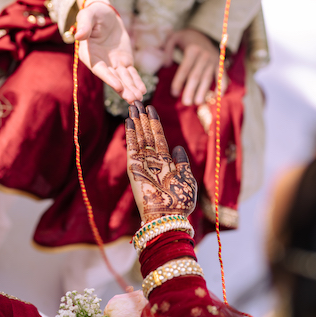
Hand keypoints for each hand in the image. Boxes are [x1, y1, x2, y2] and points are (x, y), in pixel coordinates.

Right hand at [75, 0, 145, 103]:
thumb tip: (78, 35)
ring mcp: (113, 64)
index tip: (118, 87)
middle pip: (113, 78)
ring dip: (131, 89)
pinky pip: (131, 74)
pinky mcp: (124, 62)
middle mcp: (100, 63)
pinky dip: (137, 82)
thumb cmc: (94, 13)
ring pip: (123, 79)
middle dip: (123, 89)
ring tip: (139, 99)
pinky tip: (143, 91)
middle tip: (133, 99)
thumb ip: (84, 25)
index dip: (109, 78)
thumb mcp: (88, 15)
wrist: (106, 14)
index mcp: (89, 55)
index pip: (99, 69)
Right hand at [125, 101, 196, 222]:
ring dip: (135, 121)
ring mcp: (143, 162)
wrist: (169, 216)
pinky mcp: (135, 167)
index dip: (154, 122)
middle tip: (136, 101)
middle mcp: (153, 160)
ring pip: (138, 136)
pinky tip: (128, 120)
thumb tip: (177, 147)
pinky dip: (130, 133)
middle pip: (146, 133)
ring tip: (132, 105)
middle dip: (142, 117)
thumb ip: (182, 162)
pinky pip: (132, 146)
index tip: (150, 108)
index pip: (158, 137)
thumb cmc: (180, 201)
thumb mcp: (187, 179)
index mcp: (166, 162)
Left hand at [164, 28, 227, 105]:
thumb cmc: (186, 39)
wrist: (203, 32)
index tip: (174, 93)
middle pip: (196, 76)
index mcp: (192, 50)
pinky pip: (223, 76)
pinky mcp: (220, 64)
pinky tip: (217, 97)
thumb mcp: (174, 38)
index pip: (184, 69)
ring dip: (203, 91)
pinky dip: (222, 86)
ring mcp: (214, 60)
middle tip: (186, 103)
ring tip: (198, 102)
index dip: (179, 82)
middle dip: (191, 90)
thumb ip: (167, 49)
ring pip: (208, 78)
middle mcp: (204, 55)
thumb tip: (166, 64)